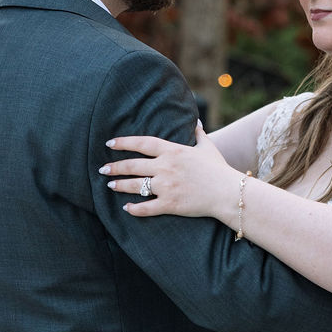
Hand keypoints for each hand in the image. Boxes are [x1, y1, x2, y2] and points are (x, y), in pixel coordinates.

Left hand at [100, 123, 240, 220]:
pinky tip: (127, 208)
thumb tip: (197, 122)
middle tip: (102, 169)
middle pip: (133, 165)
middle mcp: (166, 167)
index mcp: (173, 151)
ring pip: (136, 186)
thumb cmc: (218, 169)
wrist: (228, 192)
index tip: (110, 144)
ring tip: (110, 185)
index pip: (142, 143)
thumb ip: (198, 134)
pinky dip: (135, 209)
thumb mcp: (208, 148)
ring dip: (120, 185)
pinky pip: (147, 207)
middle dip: (115, 167)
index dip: (124, 143)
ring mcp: (166, 186)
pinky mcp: (170, 204)